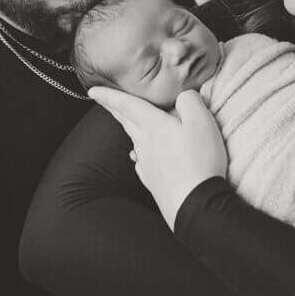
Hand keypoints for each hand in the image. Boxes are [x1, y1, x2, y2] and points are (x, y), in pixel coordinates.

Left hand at [88, 87, 227, 229]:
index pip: (127, 105)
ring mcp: (147, 163)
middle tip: (101, 100)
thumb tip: (183, 95)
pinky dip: (138, 153)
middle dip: (113, 108)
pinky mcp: (152, 180)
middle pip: (126, 121)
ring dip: (128, 128)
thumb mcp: (201, 122)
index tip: (92, 90)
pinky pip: (140, 161)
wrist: (195, 204)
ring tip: (125, 122)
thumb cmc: (199, 161)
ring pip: (133, 140)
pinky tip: (139, 156)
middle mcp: (145, 143)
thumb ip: (190, 101)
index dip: (110, 95)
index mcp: (154, 125)